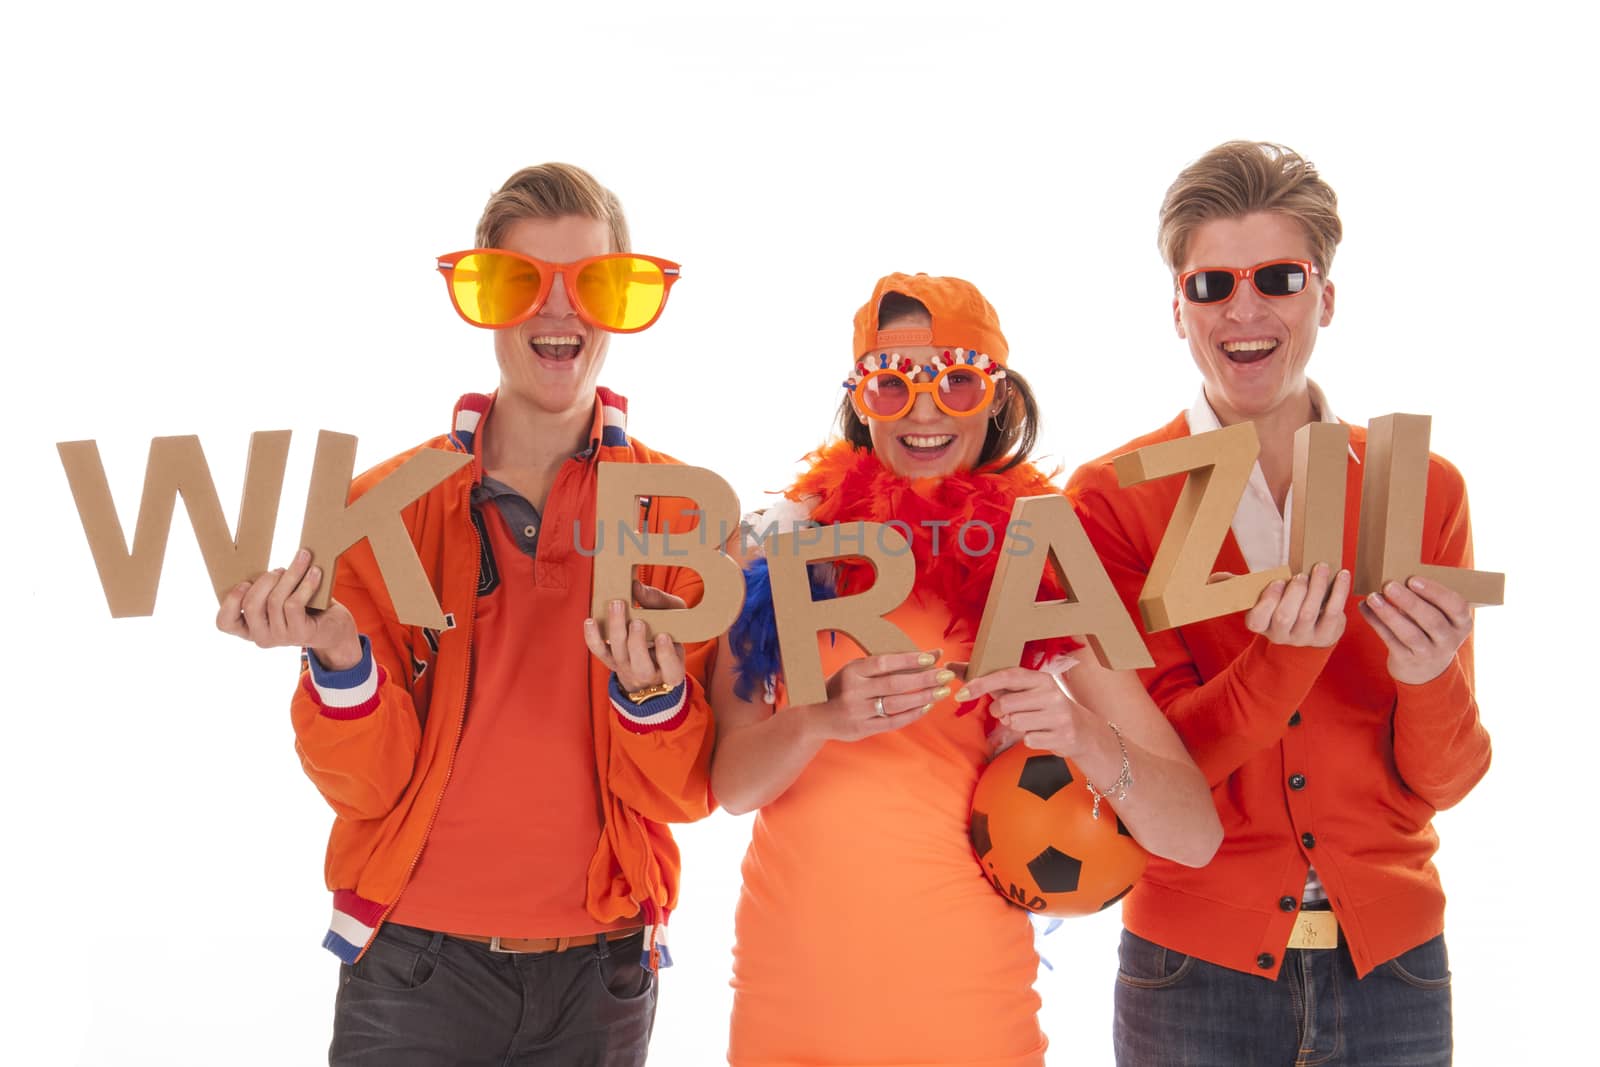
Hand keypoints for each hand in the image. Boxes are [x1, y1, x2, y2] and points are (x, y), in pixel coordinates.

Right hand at [216, 548, 360, 669]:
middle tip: (280, 569)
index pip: (224, 622)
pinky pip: (295, 604)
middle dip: (265, 580)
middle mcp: (261, 637)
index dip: (230, 602)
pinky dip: (305, 584)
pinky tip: (315, 572)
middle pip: (251, 605)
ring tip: (303, 560)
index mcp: (248, 628)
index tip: (244, 582)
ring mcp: (280, 638)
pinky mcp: (300, 634)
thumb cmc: (303, 608)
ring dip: (291, 575)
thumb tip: (268, 564)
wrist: (334, 628)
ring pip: (276, 601)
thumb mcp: (279, 598)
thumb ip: (266, 589)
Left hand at [584, 580, 687, 692]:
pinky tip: (591, 621)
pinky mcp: (611, 662)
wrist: (651, 659)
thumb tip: (636, 587)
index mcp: (672, 671)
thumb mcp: (675, 619)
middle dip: (637, 643)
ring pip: (619, 656)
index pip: (671, 669)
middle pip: (641, 667)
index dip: (666, 653)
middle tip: (637, 622)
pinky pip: (600, 652)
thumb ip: (660, 603)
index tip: (663, 636)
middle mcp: (648, 675)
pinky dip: (593, 637)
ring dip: (616, 630)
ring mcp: (627, 670)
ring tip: (617, 606)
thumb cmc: (667, 633)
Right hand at [801, 649, 950, 742]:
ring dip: (922, 697)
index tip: (931, 657)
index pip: (884, 662)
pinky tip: (927, 707)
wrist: (816, 715)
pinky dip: (912, 714)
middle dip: (924, 679)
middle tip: (946, 675)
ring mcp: (857, 712)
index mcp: (852, 671)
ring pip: (896, 703)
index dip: (908, 660)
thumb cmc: (843, 687)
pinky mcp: (862, 729)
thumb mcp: (858, 670)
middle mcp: (853, 690)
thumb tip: (932, 653)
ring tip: (942, 692)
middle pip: (894, 683)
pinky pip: (893, 721)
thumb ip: (892, 663)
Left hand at [959, 665, 1098, 761]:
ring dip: (1014, 726)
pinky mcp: (1062, 736)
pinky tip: (1041, 734)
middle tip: (1008, 714)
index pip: (1007, 676)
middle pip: (1006, 704)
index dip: (982, 684)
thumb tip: (951, 668)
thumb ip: (992, 682)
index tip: (962, 693)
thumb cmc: (1042, 707)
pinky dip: (1028, 740)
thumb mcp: (1025, 691)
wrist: (1081, 730)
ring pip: (1015, 723)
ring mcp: (1059, 715)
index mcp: (1040, 678)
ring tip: (1028, 723)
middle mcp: (1052, 693)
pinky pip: (1028, 740)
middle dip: (999, 712)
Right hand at [1242, 563, 1351, 646]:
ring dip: (1316, 587)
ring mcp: (1305, 638)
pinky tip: (1341, 575)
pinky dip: (1338, 592)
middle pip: (1284, 616)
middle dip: (1294, 593)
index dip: (1267, 600)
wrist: (1310, 630)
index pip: (1257, 620)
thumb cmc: (1282, 606)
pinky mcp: (1327, 635)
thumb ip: (1239, 586)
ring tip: (1321, 568)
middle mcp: (1281, 636)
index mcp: (1262, 626)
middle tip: (1301, 575)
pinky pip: (1333, 613)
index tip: (1277, 581)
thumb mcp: (1261, 599)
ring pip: (1309, 613)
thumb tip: (1212, 578)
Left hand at [1358, 575, 1471, 684]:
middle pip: (1431, 620)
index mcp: (1462, 623)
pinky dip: (1376, 623)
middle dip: (1409, 601)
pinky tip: (1364, 608)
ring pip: (1410, 633)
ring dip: (1389, 614)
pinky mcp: (1408, 661)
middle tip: (1389, 585)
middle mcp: (1449, 640)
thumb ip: (1427, 598)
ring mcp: (1430, 653)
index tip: (1413, 579)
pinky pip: (1390, 640)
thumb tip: (1398, 572)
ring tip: (1372, 597)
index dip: (1435, 592)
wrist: (1425, 668)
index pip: (1456, 605)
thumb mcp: (1440, 615)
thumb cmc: (1430, 629)